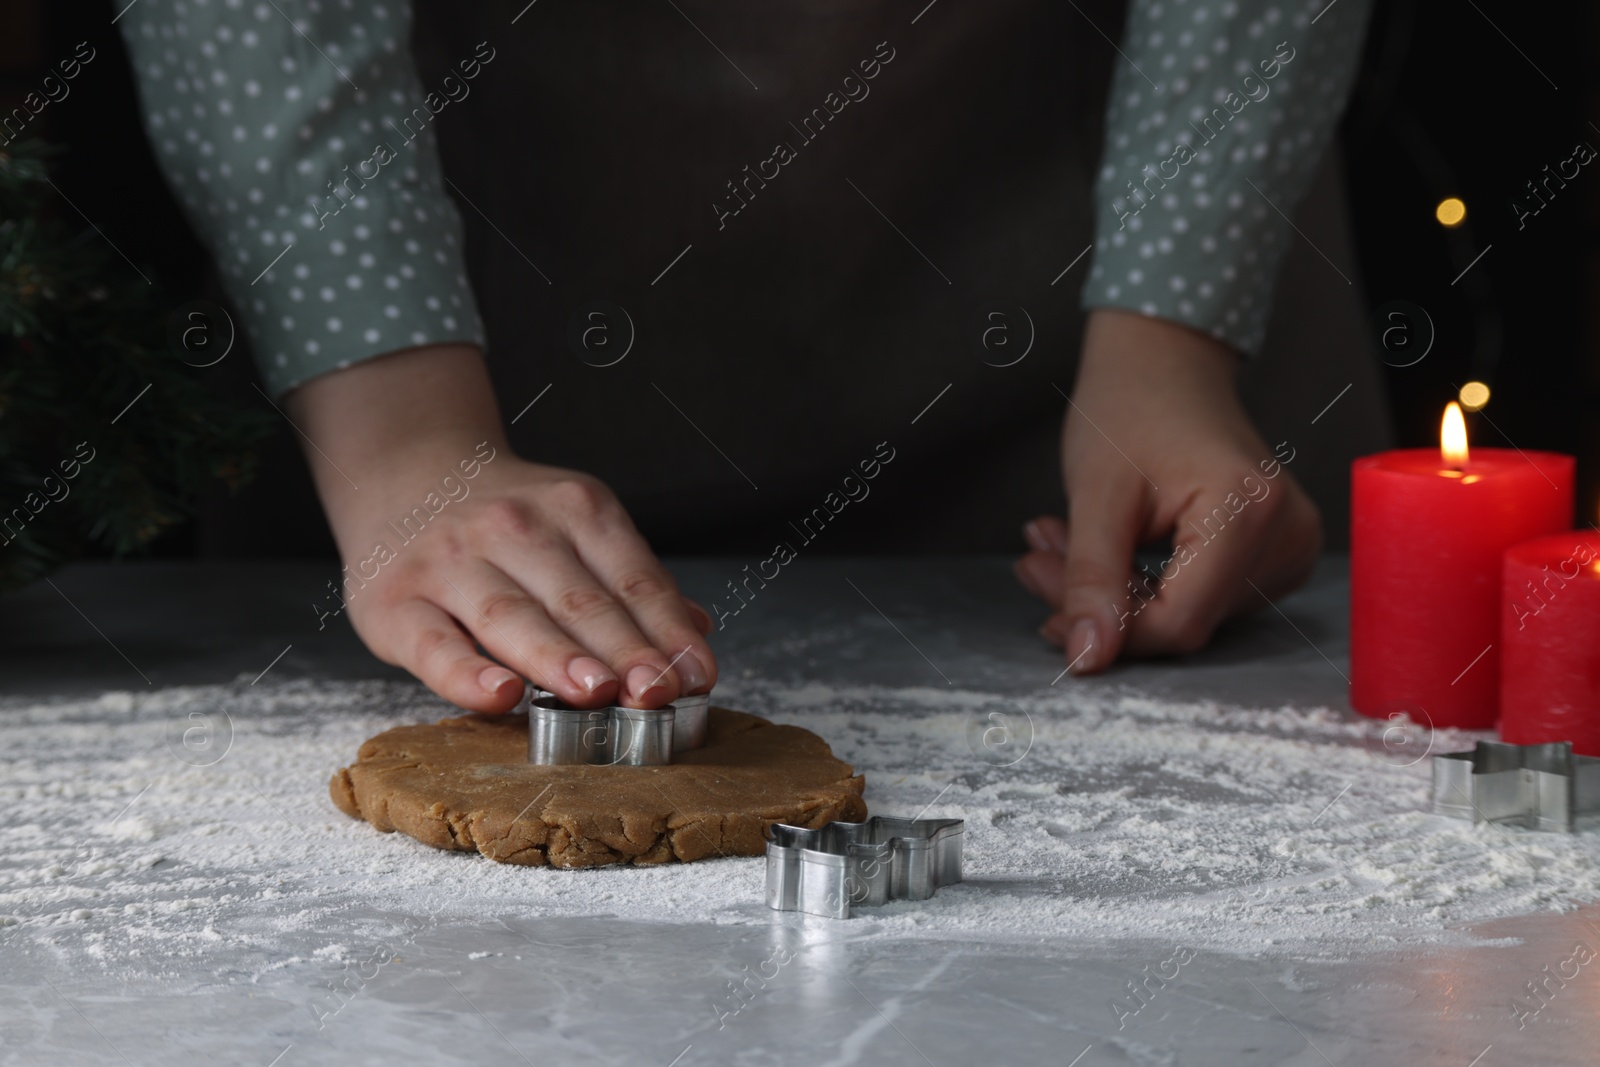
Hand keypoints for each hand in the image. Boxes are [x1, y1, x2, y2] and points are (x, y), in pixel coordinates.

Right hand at [287, 344, 715, 712]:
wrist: (405, 473)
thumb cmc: (506, 522)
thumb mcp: (576, 525)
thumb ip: (631, 581)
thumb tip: (697, 631)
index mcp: (573, 509)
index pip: (631, 576)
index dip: (666, 629)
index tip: (697, 676)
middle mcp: (512, 527)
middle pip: (579, 600)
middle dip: (623, 650)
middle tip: (656, 693)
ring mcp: (451, 562)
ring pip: (512, 617)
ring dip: (558, 657)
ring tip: (597, 692)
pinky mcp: (396, 602)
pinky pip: (435, 645)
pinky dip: (467, 674)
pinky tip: (502, 696)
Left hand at [1015, 309, 1321, 672]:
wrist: (1165, 363)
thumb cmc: (1131, 407)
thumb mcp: (1096, 494)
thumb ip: (1091, 579)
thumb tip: (1088, 657)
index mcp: (1249, 510)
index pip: (1180, 622)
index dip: (1111, 631)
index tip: (1050, 613)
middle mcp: (1286, 533)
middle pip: (1183, 620)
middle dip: (1103, 603)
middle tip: (1038, 561)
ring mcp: (1289, 546)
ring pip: (1187, 614)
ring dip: (1116, 592)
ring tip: (1062, 541)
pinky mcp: (1276, 553)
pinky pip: (1201, 597)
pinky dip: (1144, 583)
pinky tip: (1108, 547)